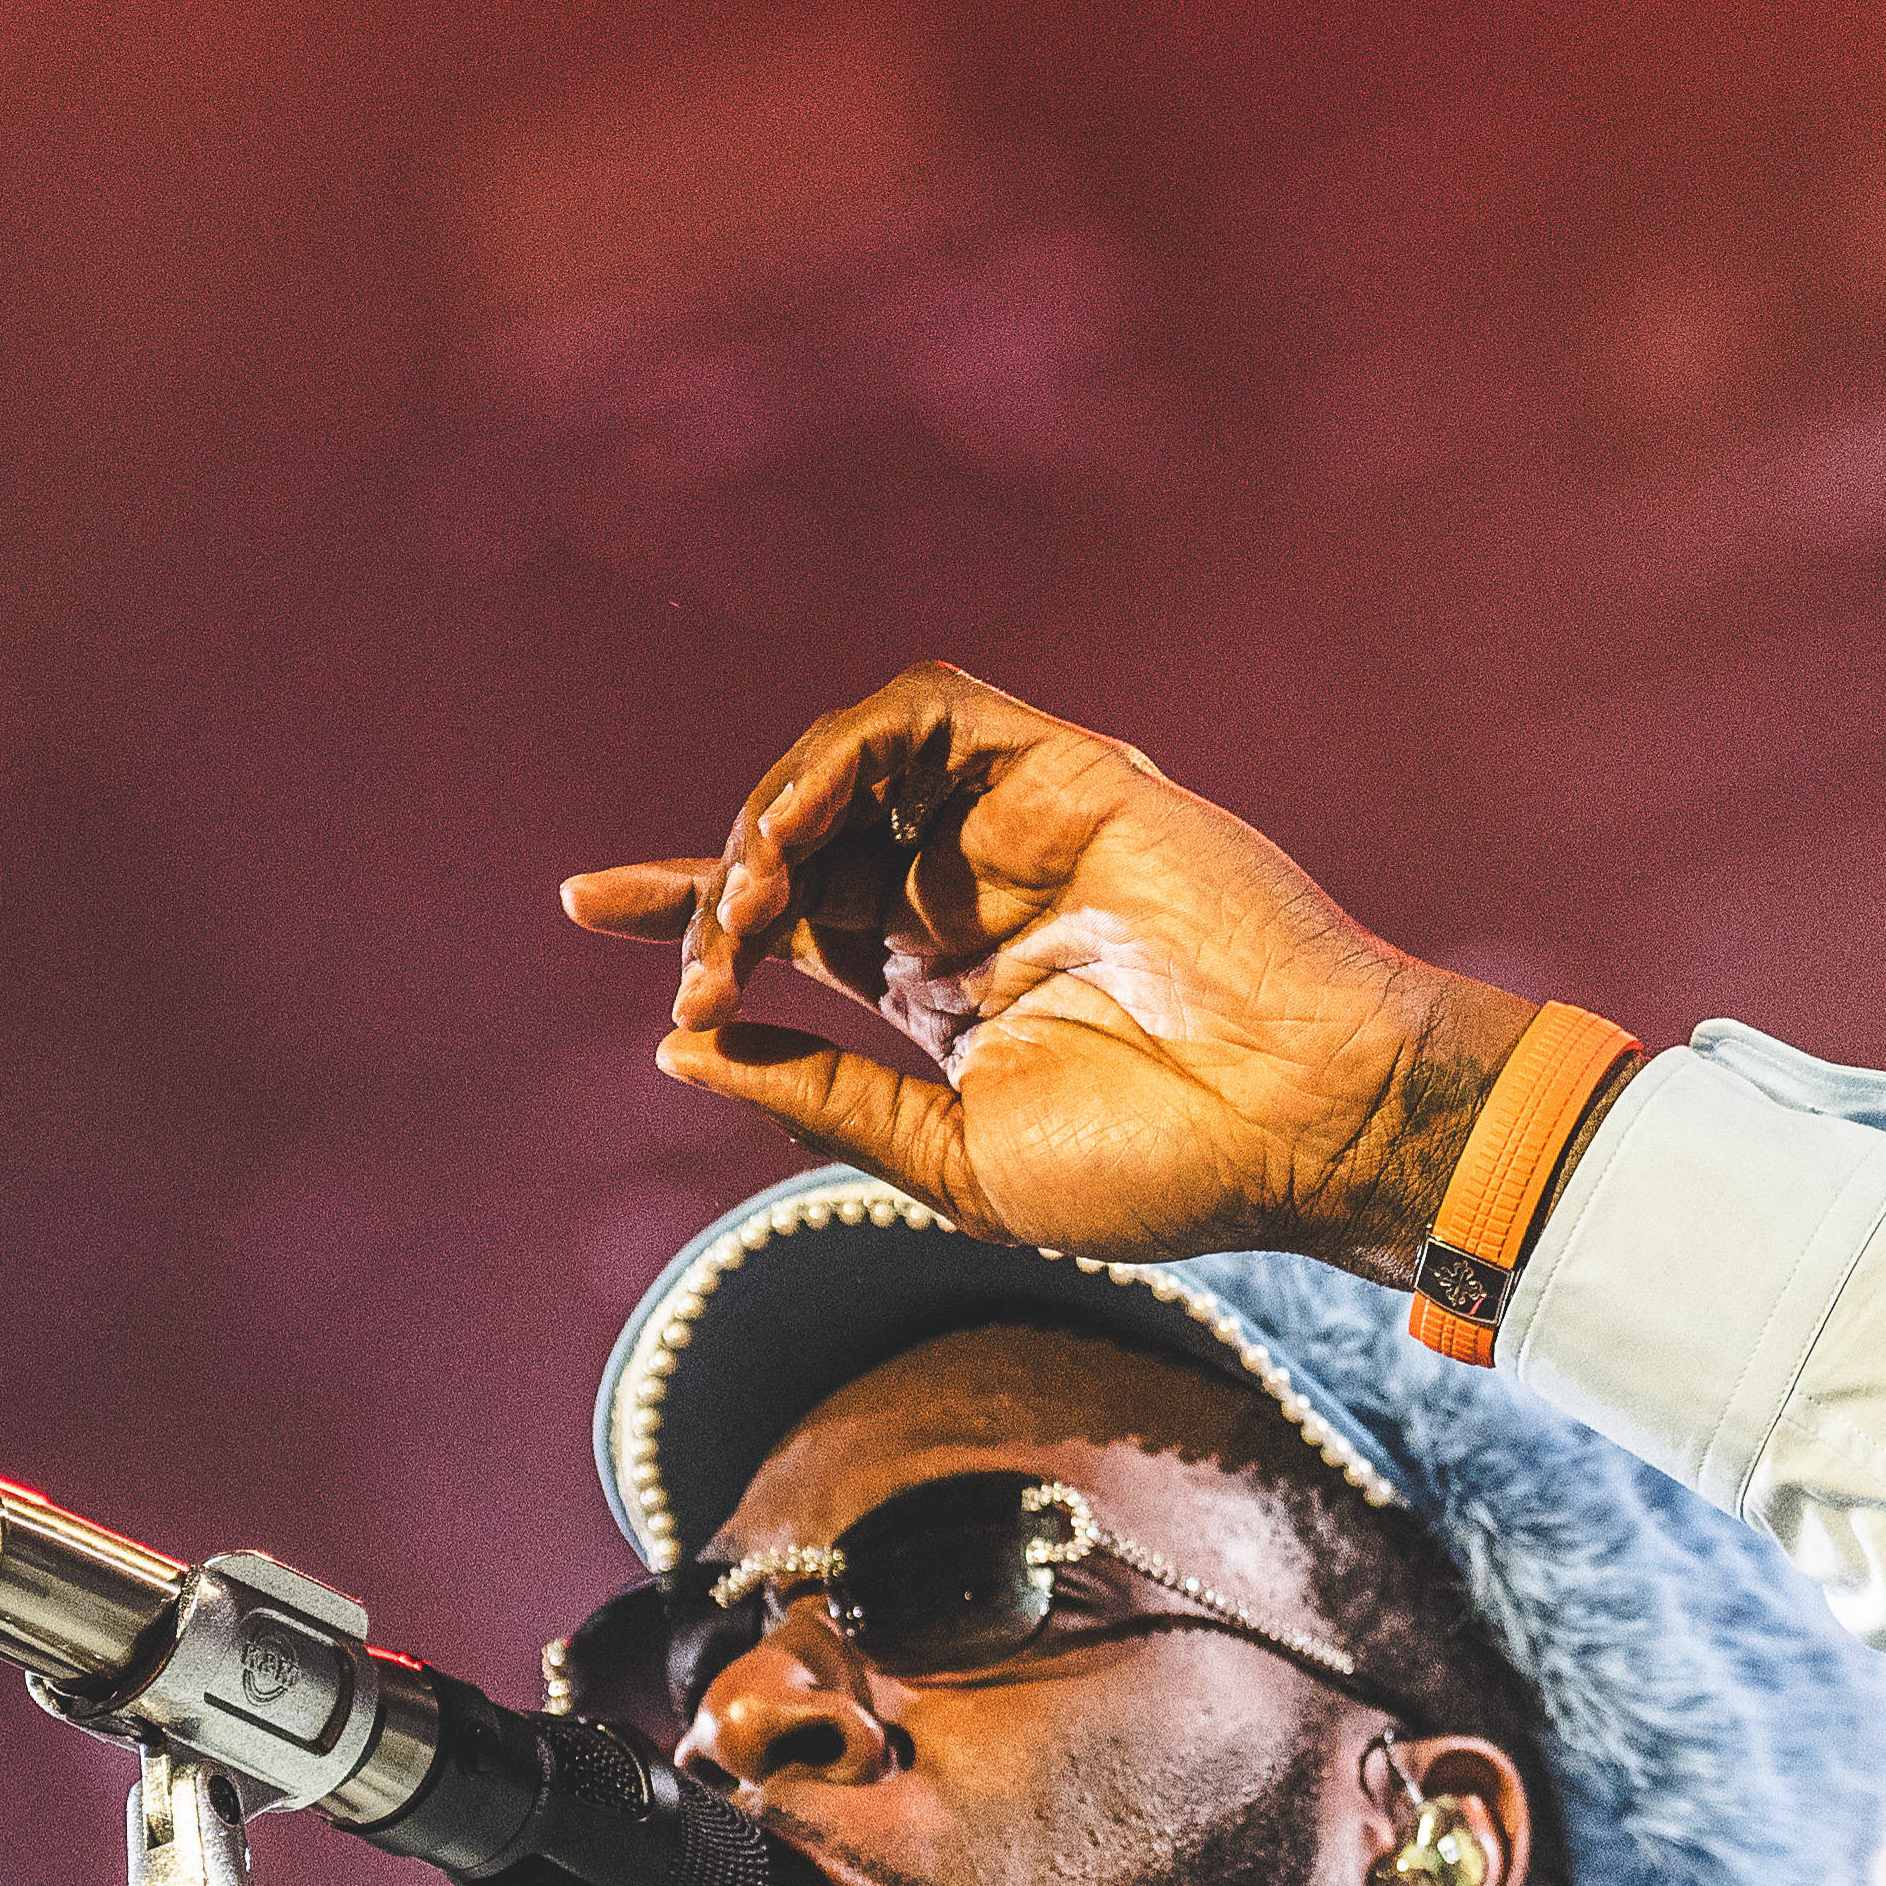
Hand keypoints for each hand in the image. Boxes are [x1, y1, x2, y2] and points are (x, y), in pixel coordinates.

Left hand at [560, 662, 1537, 1279]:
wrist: (1303, 1127)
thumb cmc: (1160, 1170)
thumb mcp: (950, 1160)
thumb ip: (821, 1100)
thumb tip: (681, 1048)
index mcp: (935, 985)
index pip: (782, 917)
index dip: (680, 902)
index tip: (582, 900)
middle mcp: (963, 894)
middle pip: (792, 840)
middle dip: (714, 892)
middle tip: (705, 968)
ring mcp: (1012, 831)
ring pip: (843, 766)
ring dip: (771, 819)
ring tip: (744, 906)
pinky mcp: (1065, 776)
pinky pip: (926, 715)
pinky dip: (840, 754)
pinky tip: (800, 828)